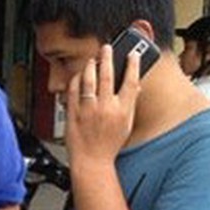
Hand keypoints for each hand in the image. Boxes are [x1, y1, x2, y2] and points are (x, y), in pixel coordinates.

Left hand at [64, 44, 140, 165]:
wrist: (91, 161)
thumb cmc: (109, 145)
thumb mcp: (126, 125)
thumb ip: (130, 104)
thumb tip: (136, 86)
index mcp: (122, 111)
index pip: (131, 82)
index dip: (133, 65)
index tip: (133, 54)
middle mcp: (106, 108)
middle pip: (108, 75)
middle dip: (108, 58)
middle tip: (107, 48)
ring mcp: (88, 110)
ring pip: (89, 79)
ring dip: (91, 65)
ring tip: (92, 60)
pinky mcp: (73, 112)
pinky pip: (73, 89)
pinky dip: (76, 79)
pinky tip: (79, 75)